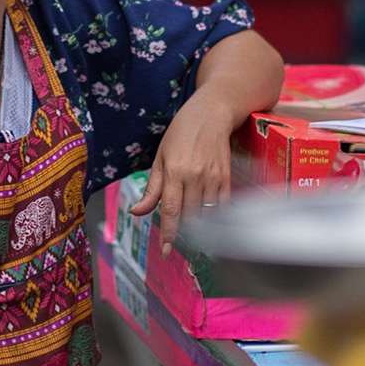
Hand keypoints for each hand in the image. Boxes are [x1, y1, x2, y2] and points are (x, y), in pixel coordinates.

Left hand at [130, 91, 236, 254]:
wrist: (211, 114)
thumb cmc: (181, 133)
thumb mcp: (160, 157)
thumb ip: (152, 188)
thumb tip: (137, 212)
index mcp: (174, 171)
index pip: (171, 211)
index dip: (169, 234)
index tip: (166, 251)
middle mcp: (195, 176)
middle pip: (190, 216)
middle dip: (183, 234)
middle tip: (177, 243)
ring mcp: (213, 177)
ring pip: (207, 213)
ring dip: (200, 227)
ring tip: (193, 235)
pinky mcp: (227, 177)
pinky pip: (222, 205)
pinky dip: (216, 216)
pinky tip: (209, 221)